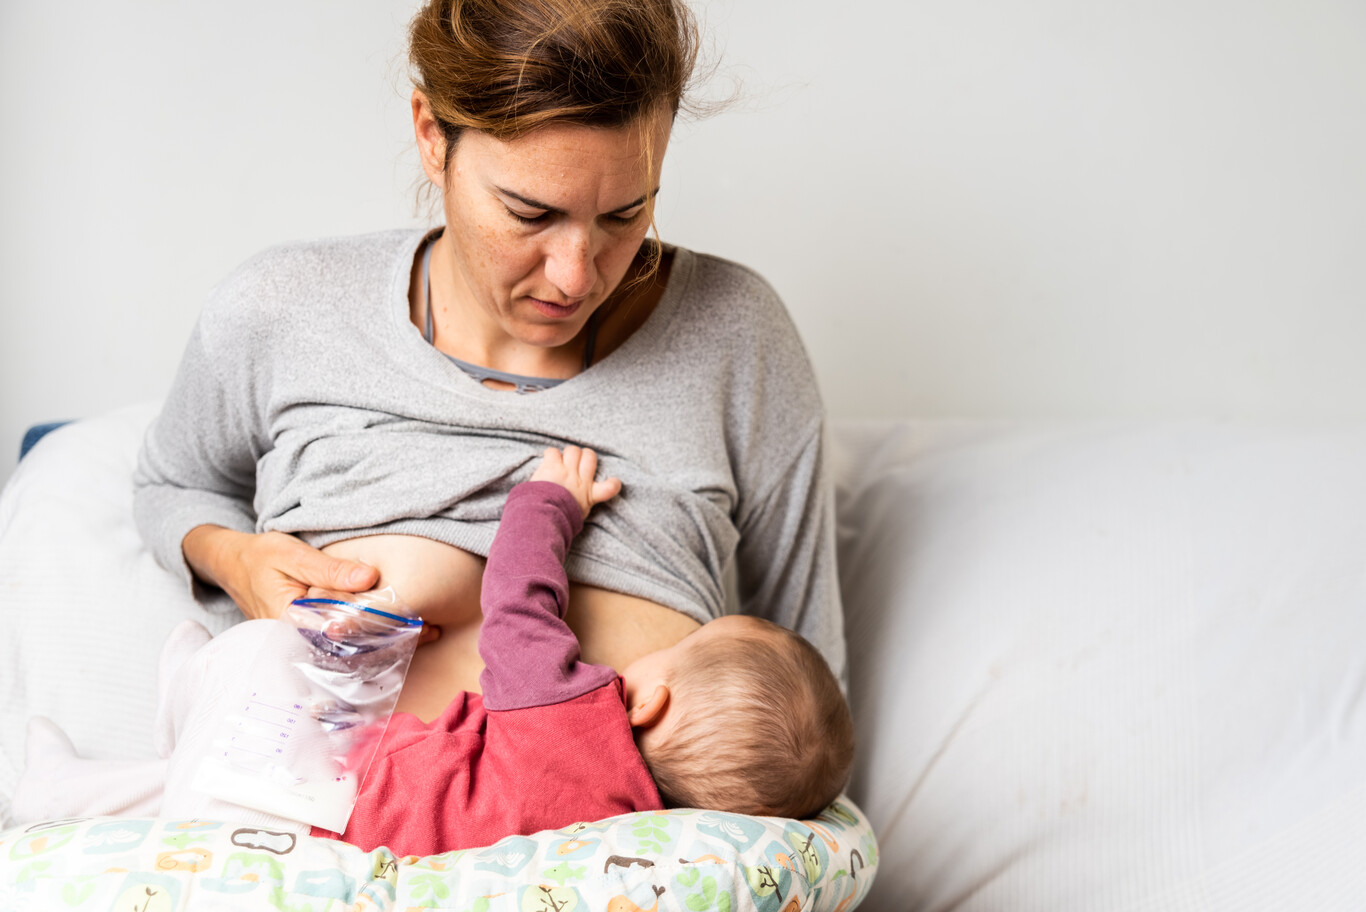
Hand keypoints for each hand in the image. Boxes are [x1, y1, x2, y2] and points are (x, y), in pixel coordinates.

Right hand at [182, 525, 380, 621]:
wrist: (233, 562)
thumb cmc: (260, 556)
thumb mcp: (294, 554)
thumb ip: (330, 569)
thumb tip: (369, 578)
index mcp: (287, 621)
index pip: (335, 631)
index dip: (364, 622)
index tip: (388, 613)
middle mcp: (289, 639)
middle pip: (337, 639)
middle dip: (364, 628)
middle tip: (391, 617)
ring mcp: (293, 640)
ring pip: (334, 639)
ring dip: (356, 628)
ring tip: (381, 617)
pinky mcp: (298, 636)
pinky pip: (326, 635)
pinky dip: (343, 625)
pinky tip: (360, 615)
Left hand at [530, 445, 621, 517]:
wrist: (544, 517)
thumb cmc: (559, 518)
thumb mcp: (578, 515)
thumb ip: (584, 504)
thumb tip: (582, 503)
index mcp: (590, 495)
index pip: (611, 487)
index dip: (613, 484)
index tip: (613, 484)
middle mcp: (580, 481)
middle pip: (590, 456)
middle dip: (583, 456)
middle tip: (576, 464)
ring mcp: (566, 472)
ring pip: (573, 451)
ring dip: (567, 454)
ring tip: (561, 462)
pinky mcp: (552, 466)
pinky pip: (554, 452)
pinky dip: (551, 455)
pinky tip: (548, 463)